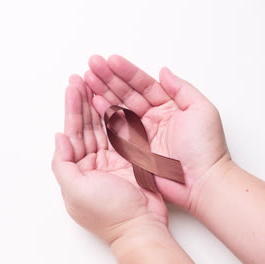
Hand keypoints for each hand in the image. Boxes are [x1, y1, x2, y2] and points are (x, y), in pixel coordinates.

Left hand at [52, 74, 168, 243]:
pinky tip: (112, 101)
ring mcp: (111, 160)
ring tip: (94, 83)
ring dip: (97, 105)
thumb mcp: (75, 190)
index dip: (72, 109)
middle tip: (81, 78)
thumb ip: (62, 163)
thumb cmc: (108, 213)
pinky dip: (116, 117)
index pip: (72, 132)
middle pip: (85, 126)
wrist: (140, 226)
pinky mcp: (130, 159)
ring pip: (102, 126)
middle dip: (82, 102)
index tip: (72, 88)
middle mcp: (92, 163)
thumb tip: (59, 138)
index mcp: (76, 170)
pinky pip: (121, 133)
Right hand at [84, 55, 230, 211]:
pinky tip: (92, 100)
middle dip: (108, 78)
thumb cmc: (205, 149)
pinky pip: (114, 127)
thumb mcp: (201, 110)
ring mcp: (139, 133)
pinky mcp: (130, 149)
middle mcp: (151, 118)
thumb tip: (163, 71)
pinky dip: (103, 113)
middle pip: (126, 93)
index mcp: (167, 107)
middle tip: (92, 64)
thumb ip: (181, 89)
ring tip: (87, 78)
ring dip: (101, 91)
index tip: (111, 60)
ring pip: (117, 107)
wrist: (201, 182)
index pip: (142, 84)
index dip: (126, 72)